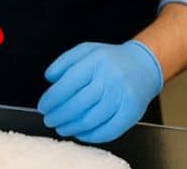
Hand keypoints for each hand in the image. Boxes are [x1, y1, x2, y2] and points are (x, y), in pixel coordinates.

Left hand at [37, 40, 163, 143]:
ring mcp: (123, 97)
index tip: (43, 107)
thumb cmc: (110, 59)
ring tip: (61, 128)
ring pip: (92, 119)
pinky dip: (92, 136)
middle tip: (48, 120)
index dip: (52, 99)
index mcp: (96, 62)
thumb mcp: (86, 50)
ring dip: (72, 127)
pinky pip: (110, 130)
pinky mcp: (132, 113)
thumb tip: (49, 78)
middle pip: (78, 104)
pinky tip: (81, 133)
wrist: (144, 65)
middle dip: (59, 116)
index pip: (68, 84)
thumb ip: (64, 62)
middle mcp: (110, 79)